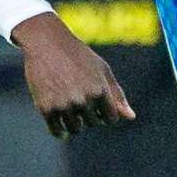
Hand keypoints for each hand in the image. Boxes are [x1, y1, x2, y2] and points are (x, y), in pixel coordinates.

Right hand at [15, 19, 135, 136]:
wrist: (47, 45)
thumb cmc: (79, 57)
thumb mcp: (103, 71)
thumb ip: (116, 95)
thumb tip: (130, 117)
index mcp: (100, 91)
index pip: (111, 118)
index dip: (107, 114)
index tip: (99, 106)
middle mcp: (83, 100)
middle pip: (93, 123)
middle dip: (91, 116)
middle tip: (81, 102)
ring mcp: (63, 105)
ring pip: (76, 129)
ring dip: (76, 124)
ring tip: (72, 109)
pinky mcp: (45, 108)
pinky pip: (57, 131)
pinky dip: (61, 131)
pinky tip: (61, 126)